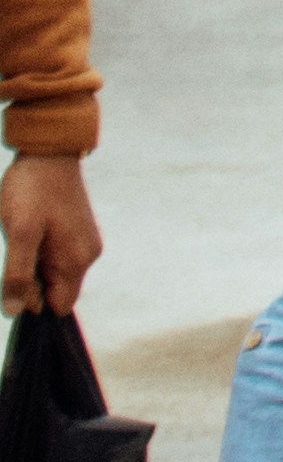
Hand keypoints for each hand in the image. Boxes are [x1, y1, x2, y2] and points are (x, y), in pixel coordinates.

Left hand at [0, 154, 98, 313]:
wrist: (48, 150)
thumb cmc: (32, 189)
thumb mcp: (19, 233)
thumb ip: (18, 275)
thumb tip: (16, 311)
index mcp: (77, 260)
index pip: (57, 306)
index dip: (33, 298)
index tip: (18, 272)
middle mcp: (88, 254)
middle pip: (57, 289)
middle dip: (34, 277)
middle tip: (21, 245)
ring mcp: (85, 241)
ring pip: (56, 271)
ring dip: (36, 261)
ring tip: (28, 232)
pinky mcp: (79, 229)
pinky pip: (59, 255)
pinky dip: (42, 249)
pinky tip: (34, 226)